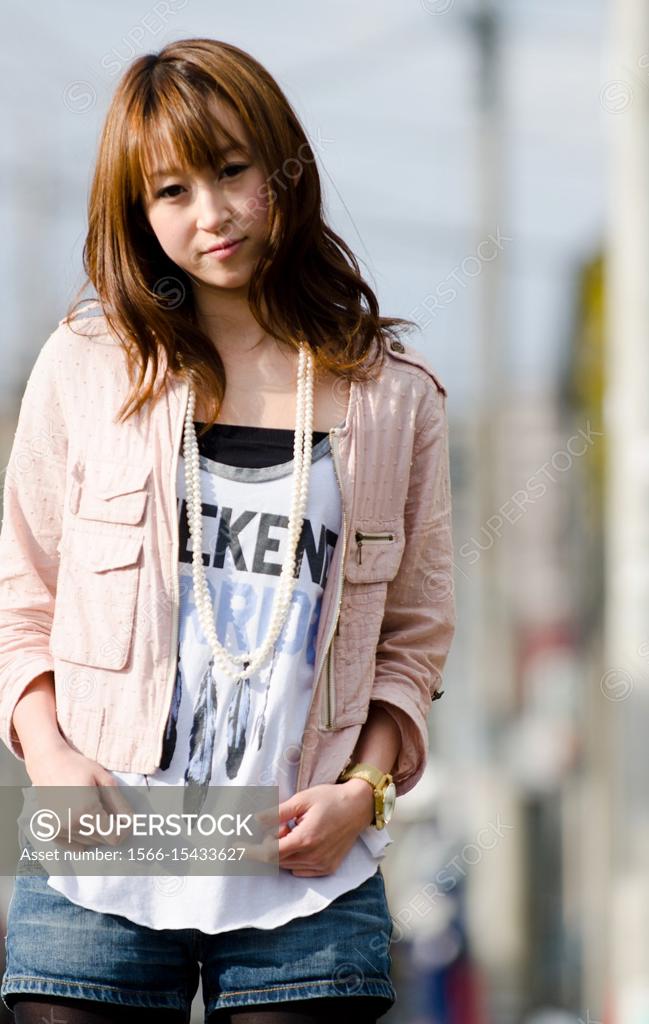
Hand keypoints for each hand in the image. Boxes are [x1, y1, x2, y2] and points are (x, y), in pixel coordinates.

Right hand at [23, 738, 132, 849]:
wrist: (48, 762)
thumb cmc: (78, 767)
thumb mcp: (104, 779)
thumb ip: (119, 803)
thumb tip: (130, 822)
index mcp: (87, 812)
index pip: (115, 837)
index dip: (124, 829)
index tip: (124, 818)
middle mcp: (71, 825)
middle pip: (102, 840)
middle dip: (109, 827)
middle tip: (106, 806)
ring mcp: (58, 830)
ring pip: (89, 842)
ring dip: (95, 830)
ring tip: (91, 808)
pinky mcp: (51, 831)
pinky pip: (74, 845)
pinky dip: (81, 836)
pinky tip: (81, 820)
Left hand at [257, 780, 375, 876]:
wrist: (359, 806)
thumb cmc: (330, 798)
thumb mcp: (302, 799)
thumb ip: (277, 813)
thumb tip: (255, 820)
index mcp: (305, 839)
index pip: (270, 853)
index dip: (251, 851)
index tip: (236, 847)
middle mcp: (313, 857)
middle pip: (277, 860)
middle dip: (271, 844)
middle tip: (282, 825)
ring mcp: (322, 865)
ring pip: (288, 866)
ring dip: (284, 851)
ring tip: (295, 830)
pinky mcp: (328, 868)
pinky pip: (301, 870)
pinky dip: (295, 859)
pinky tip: (304, 841)